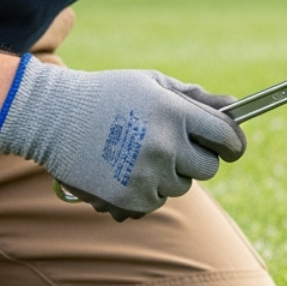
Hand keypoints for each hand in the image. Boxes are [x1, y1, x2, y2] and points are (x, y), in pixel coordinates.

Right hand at [0, 57, 244, 219]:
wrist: (52, 117)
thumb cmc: (107, 94)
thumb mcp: (153, 84)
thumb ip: (195, 98)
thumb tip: (234, 107)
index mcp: (175, 113)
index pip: (227, 137)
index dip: (234, 143)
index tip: (230, 147)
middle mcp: (165, 147)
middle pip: (208, 168)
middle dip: (198, 159)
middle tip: (174, 147)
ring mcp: (147, 175)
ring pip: (180, 186)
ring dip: (168, 174)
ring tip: (137, 153)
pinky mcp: (129, 199)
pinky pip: (155, 201)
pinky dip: (145, 190)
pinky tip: (123, 169)